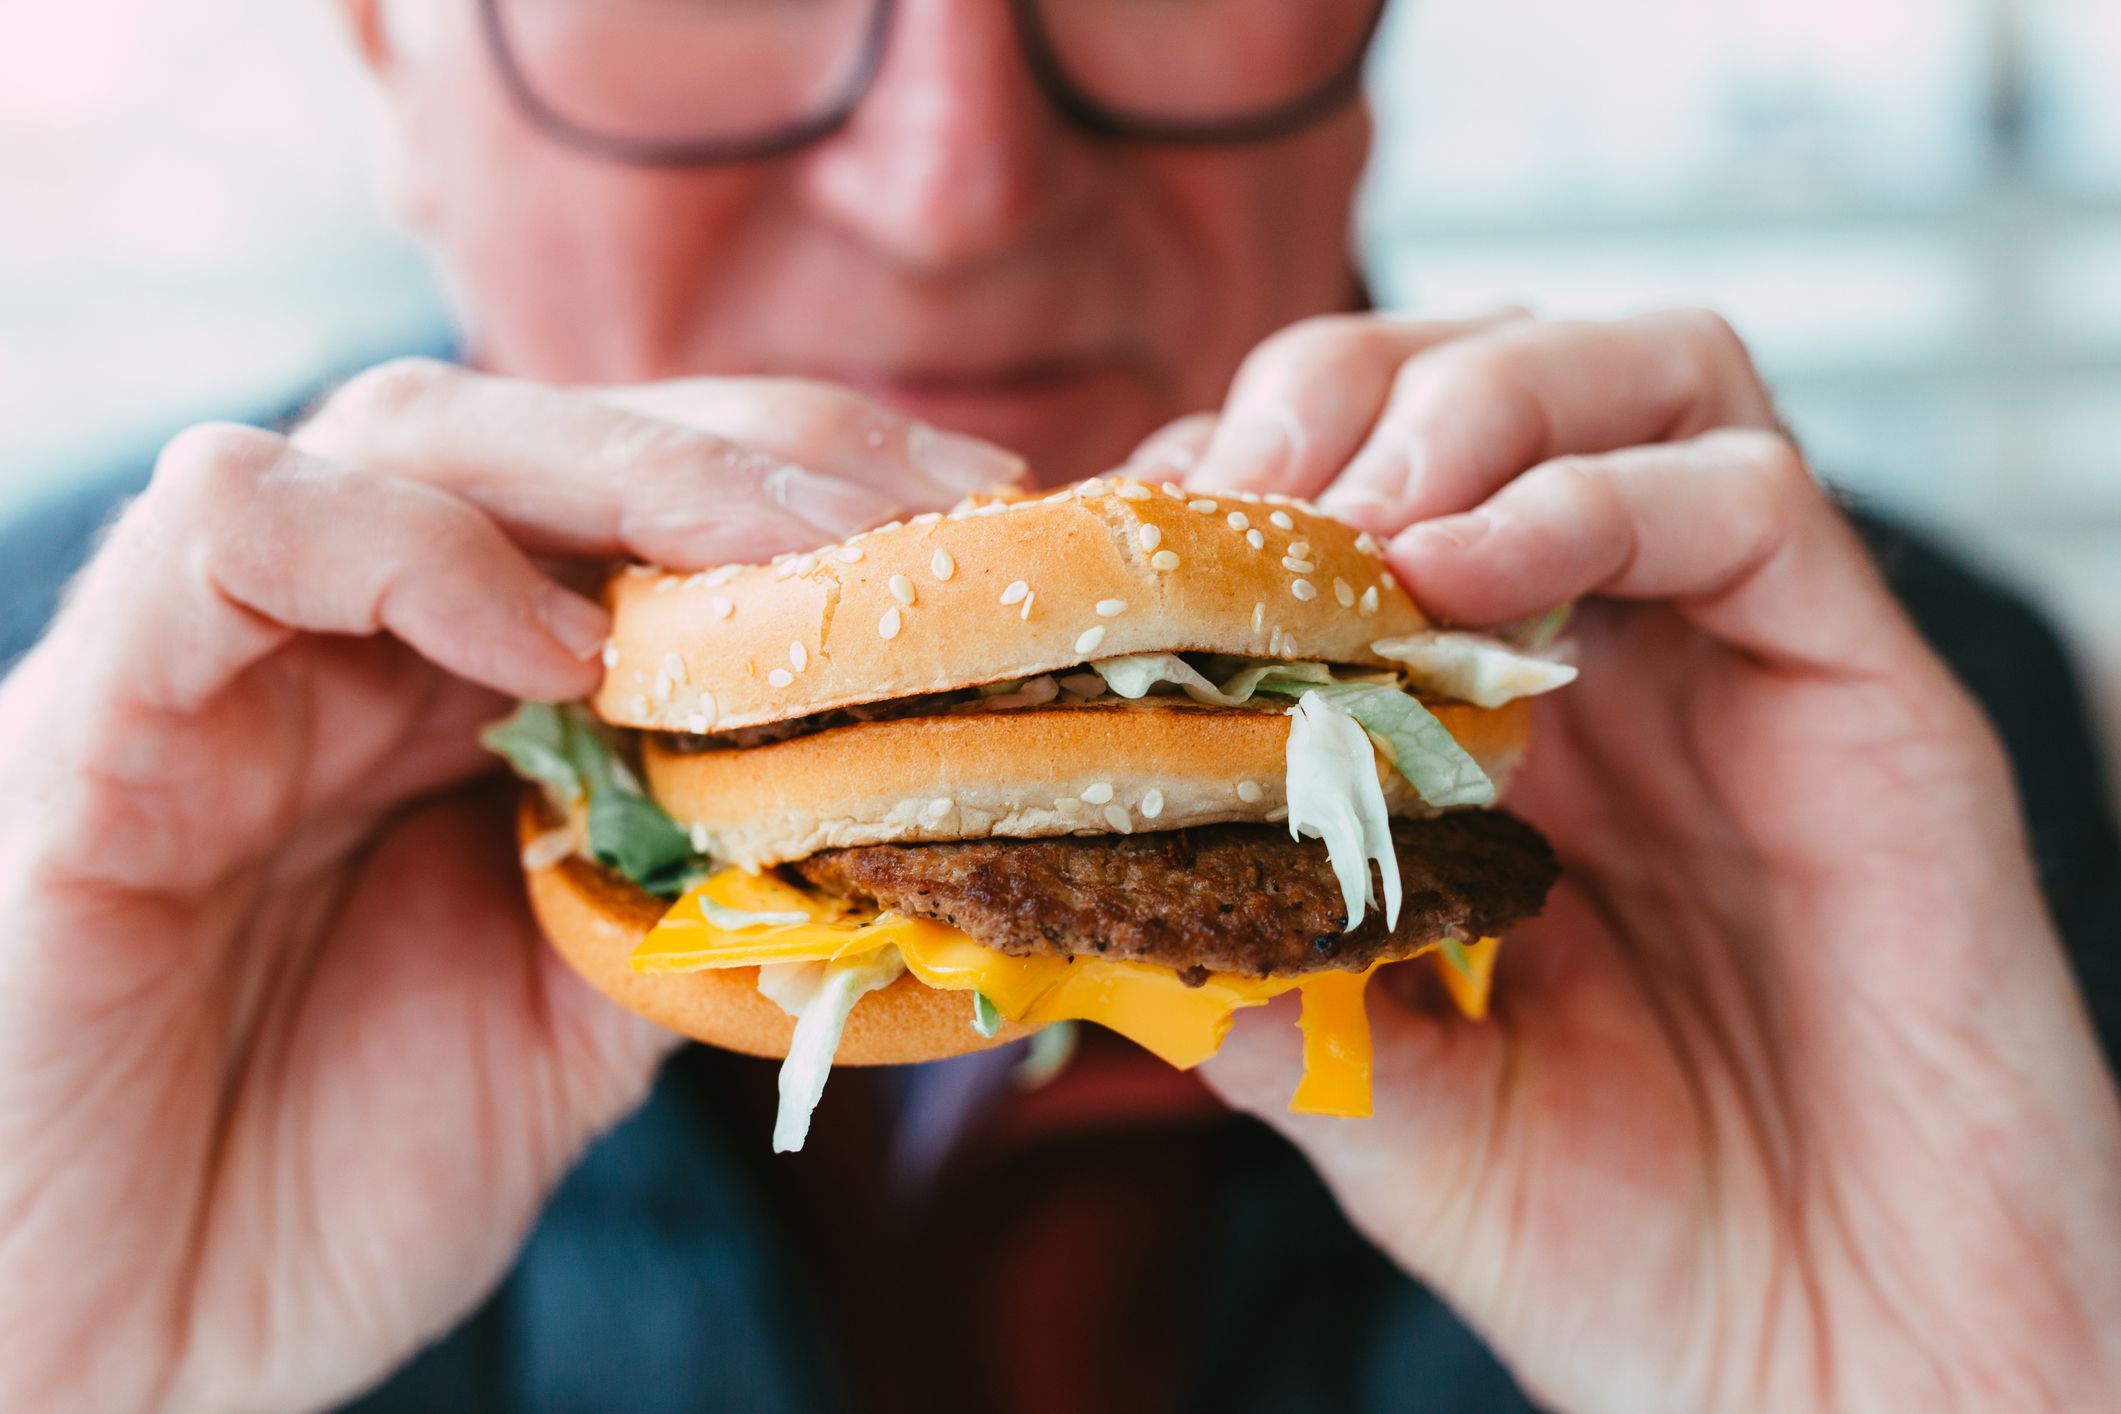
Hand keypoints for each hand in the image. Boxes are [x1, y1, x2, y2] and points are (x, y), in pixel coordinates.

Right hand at [0, 359, 1021, 1411]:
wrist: (100, 1352)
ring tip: (781, 566)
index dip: (826, 483)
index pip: (653, 507)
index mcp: (469, 700)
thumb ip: (693, 891)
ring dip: (627, 469)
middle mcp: (357, 646)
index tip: (993, 516)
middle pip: (563, 430)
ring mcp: (230, 663)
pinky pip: (233, 529)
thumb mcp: (574, 1029)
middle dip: (767, 450)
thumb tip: (887, 807)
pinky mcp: (99, 713)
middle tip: (937, 509)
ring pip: (415, 427)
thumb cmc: (320, 1190)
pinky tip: (544, 642)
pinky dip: (403, 547)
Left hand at [1166, 313, 2120, 1411]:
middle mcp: (1626, 657)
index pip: (1369, 486)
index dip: (1239, 478)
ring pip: (1645, 371)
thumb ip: (1268, 979)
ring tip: (1355, 523)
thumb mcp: (1393, 1100)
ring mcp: (1747, 658)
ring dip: (1470, 401)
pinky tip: (1459, 576)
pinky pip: (1748, 499)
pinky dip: (1588, 498)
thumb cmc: (1631, 1245)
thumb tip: (1092, 886)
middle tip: (1241, 502)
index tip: (1132, 543)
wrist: (1840, 1369)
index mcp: (1506, 722)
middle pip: (1498, 373)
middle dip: (1343, 392)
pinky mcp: (1869, 689)